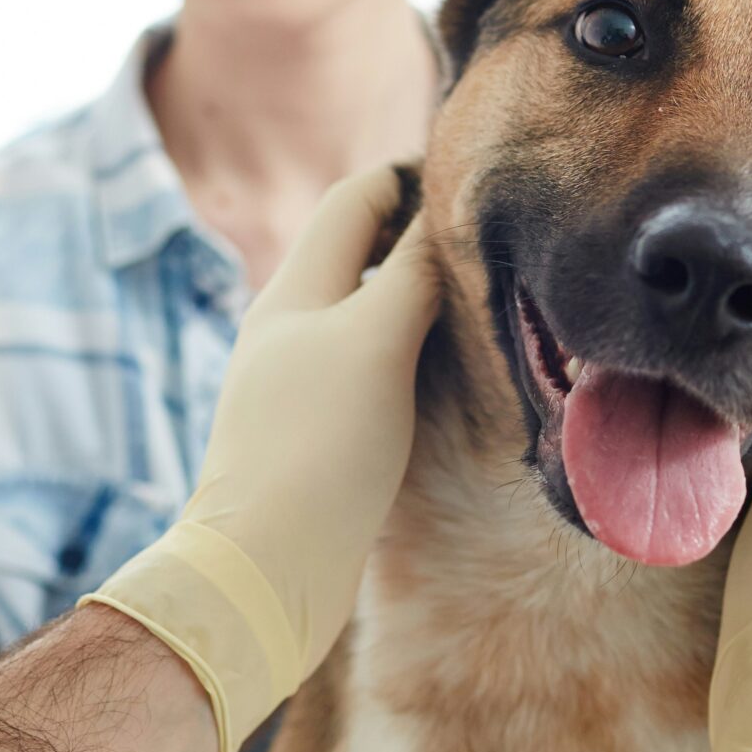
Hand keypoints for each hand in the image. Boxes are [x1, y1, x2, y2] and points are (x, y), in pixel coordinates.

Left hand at [84, 165, 438, 751]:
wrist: (261, 571)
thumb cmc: (317, 448)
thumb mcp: (374, 341)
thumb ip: (411, 273)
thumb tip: (447, 216)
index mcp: (294, 292)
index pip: (355, 201)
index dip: (411, 179)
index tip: (474, 180)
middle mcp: (286, 329)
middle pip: (355, 254)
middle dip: (415, 236)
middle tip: (489, 244)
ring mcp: (293, 386)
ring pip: (361, 315)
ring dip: (413, 299)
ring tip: (478, 307)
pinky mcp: (306, 440)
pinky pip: (364, 371)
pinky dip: (405, 356)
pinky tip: (442, 384)